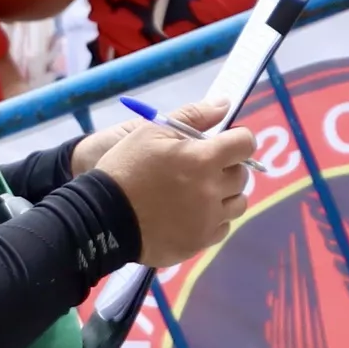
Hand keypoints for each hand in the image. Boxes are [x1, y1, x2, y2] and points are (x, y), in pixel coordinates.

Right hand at [91, 97, 255, 263]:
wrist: (103, 217)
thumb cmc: (127, 167)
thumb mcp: (152, 131)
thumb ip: (193, 115)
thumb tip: (224, 104)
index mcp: (204, 159)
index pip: (245, 144)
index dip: (237, 140)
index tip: (224, 144)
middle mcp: (212, 191)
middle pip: (242, 176)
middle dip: (228, 167)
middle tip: (201, 168)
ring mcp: (207, 221)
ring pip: (237, 204)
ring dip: (225, 195)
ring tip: (199, 193)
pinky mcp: (199, 243)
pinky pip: (221, 228)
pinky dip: (213, 219)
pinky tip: (191, 214)